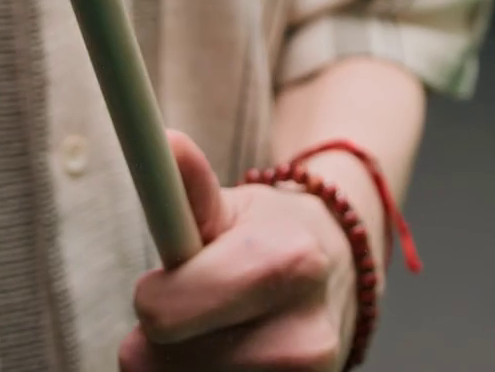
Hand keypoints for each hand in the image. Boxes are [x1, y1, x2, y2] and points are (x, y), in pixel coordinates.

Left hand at [120, 132, 357, 371]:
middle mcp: (304, 337)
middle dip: (165, 337)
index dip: (154, 296)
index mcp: (286, 264)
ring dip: (181, 364)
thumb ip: (191, 186)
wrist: (339, 275)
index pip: (163, 314)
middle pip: (164, 362)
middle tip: (196, 310)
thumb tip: (164, 143)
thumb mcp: (232, 208)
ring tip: (215, 333)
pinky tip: (227, 357)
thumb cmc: (270, 238)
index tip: (168, 282)